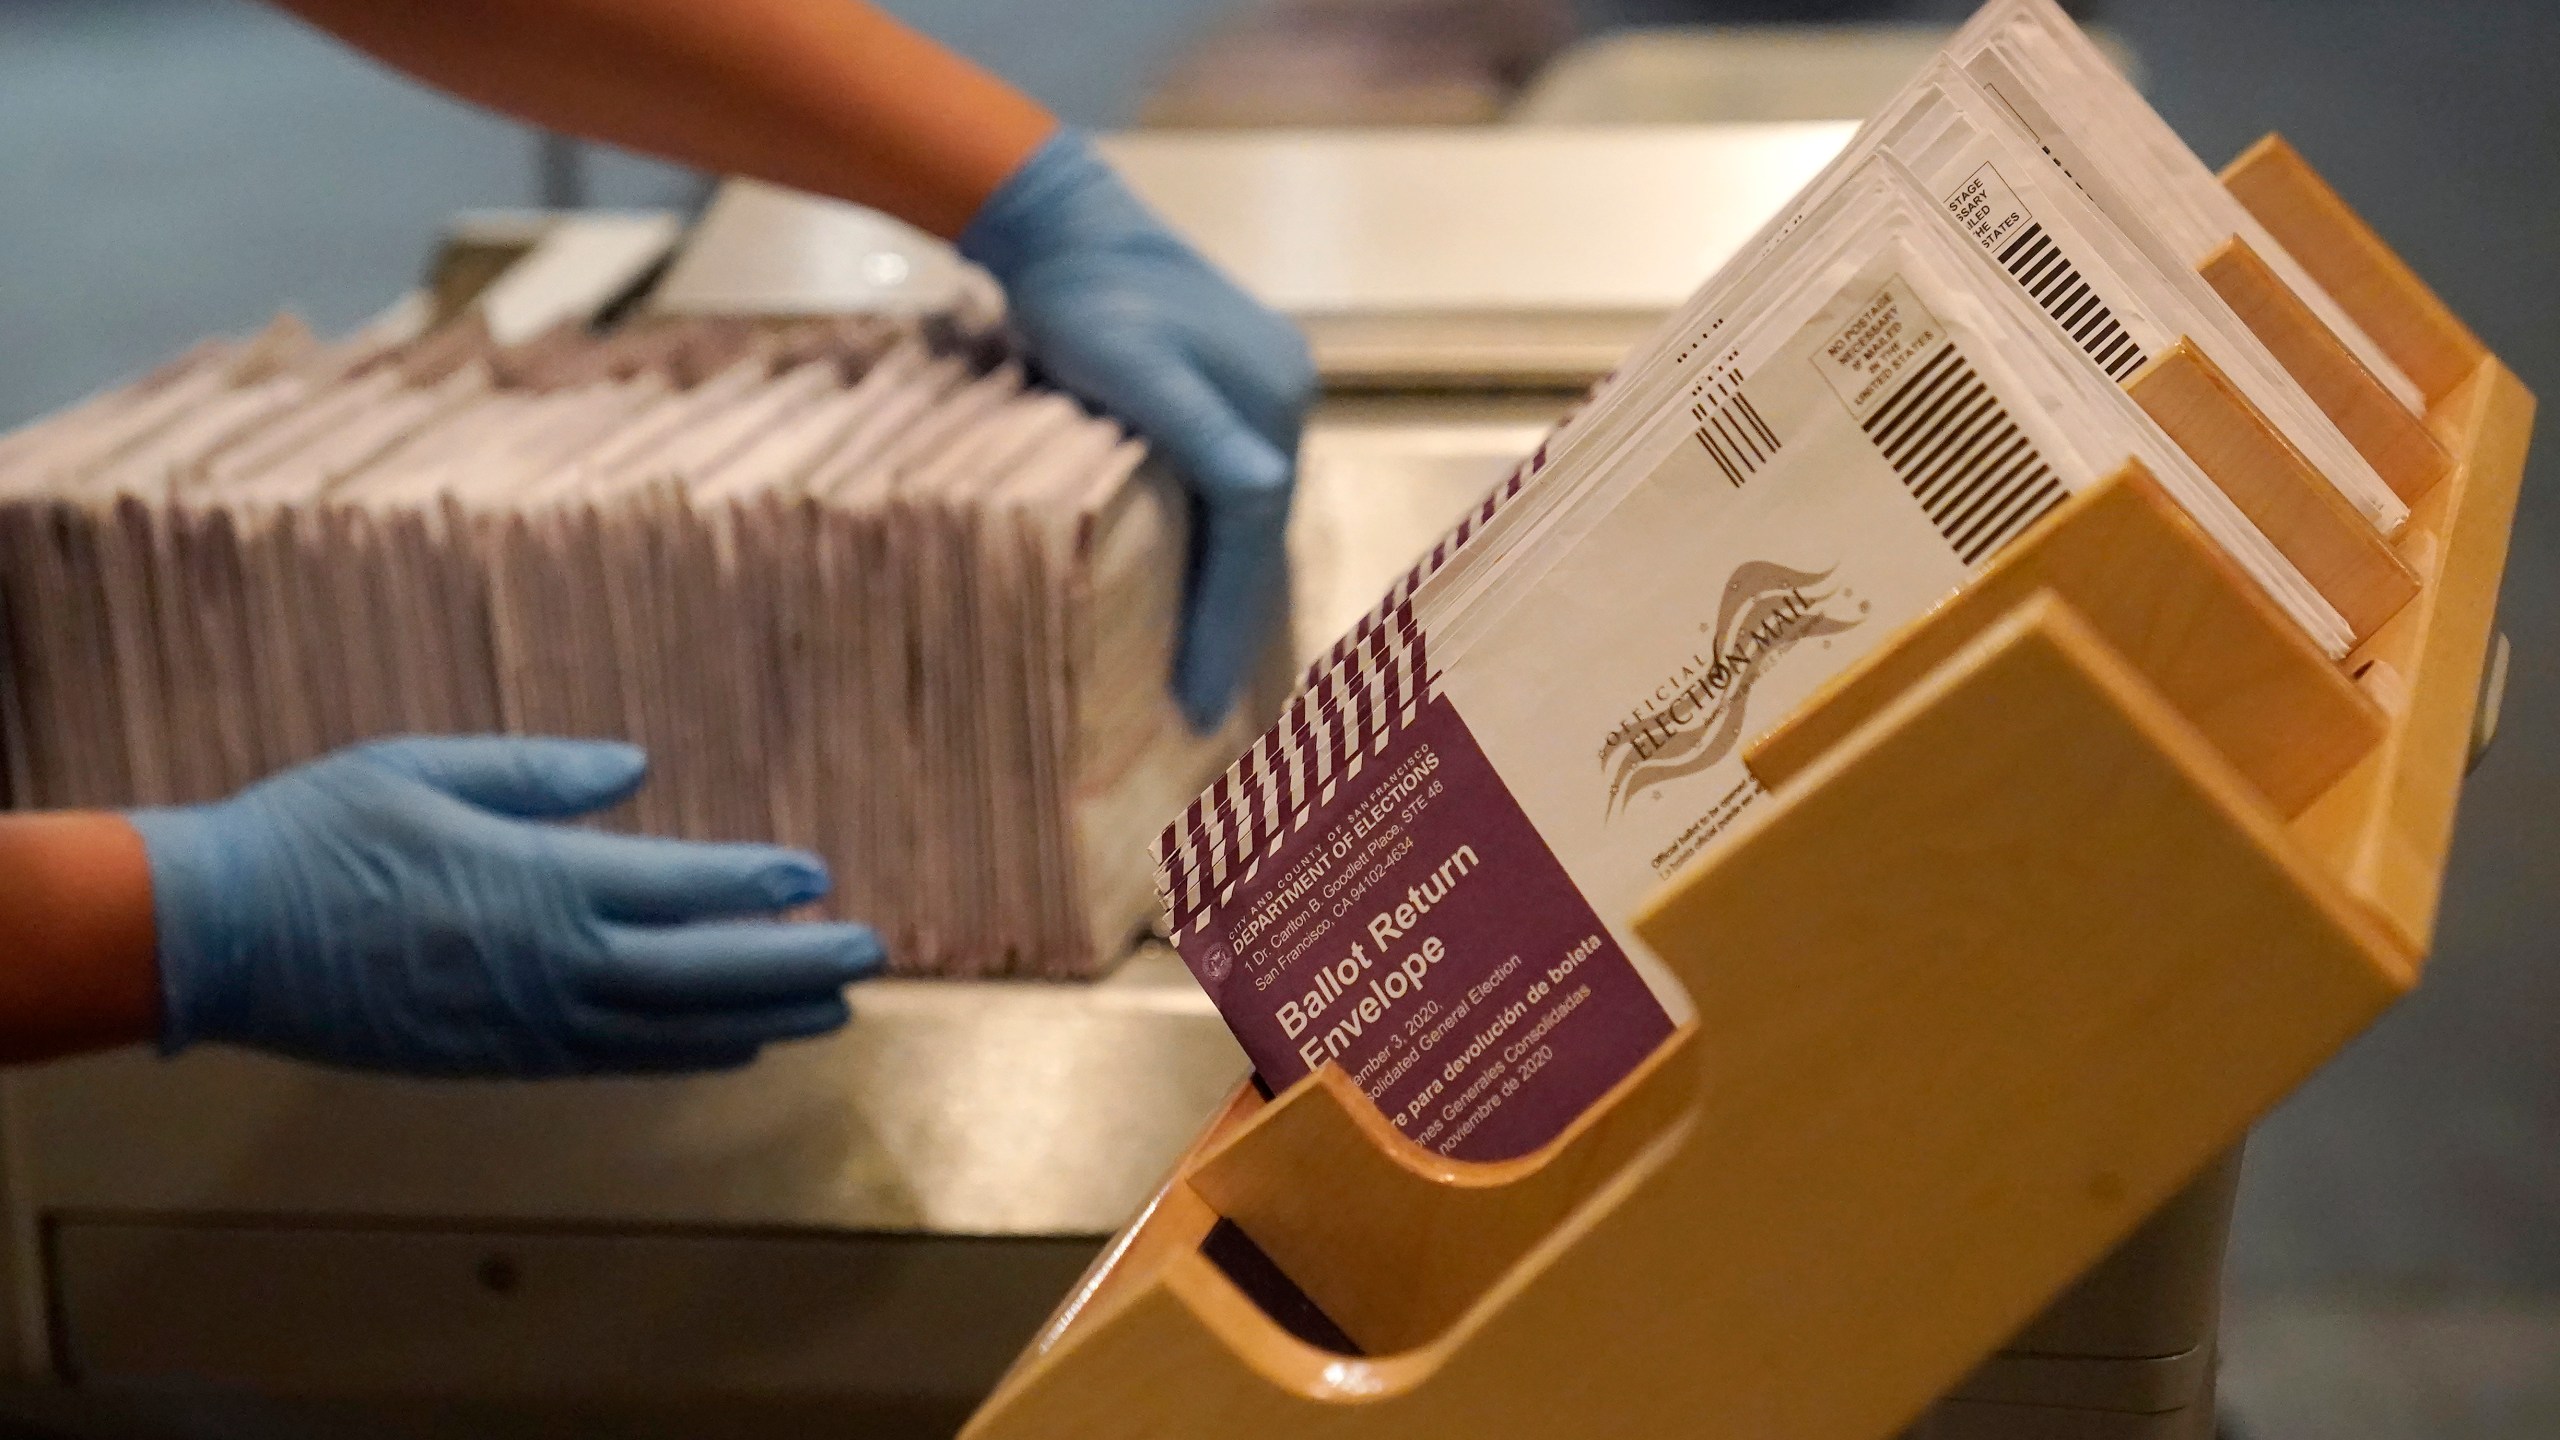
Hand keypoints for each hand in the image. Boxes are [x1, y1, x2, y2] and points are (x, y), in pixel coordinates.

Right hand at [127, 737, 880, 1077]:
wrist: (216, 937)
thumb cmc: (316, 832)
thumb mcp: (425, 767)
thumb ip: (538, 772)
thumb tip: (634, 766)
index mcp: (538, 883)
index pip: (680, 887)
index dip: (756, 884)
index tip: (816, 876)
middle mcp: (550, 964)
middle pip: (702, 971)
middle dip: (793, 964)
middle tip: (870, 955)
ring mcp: (527, 1023)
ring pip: (673, 1028)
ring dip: (759, 1016)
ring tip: (832, 1009)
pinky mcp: (499, 1060)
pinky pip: (616, 1061)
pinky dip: (687, 1054)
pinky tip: (735, 1045)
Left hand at [960, 128, 1315, 731]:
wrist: (1065, 224)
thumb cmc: (1082, 301)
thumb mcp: (1132, 365)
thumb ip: (1195, 428)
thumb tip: (1265, 489)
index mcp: (1271, 404)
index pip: (1252, 537)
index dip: (1223, 625)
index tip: (1194, 702)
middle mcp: (1284, 402)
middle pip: (1257, 536)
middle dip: (1231, 624)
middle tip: (1200, 710)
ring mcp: (1265, 394)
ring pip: (1247, 520)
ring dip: (1226, 593)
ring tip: (1200, 673)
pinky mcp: (1233, 389)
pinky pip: (1230, 491)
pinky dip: (1216, 549)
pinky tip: (1196, 590)